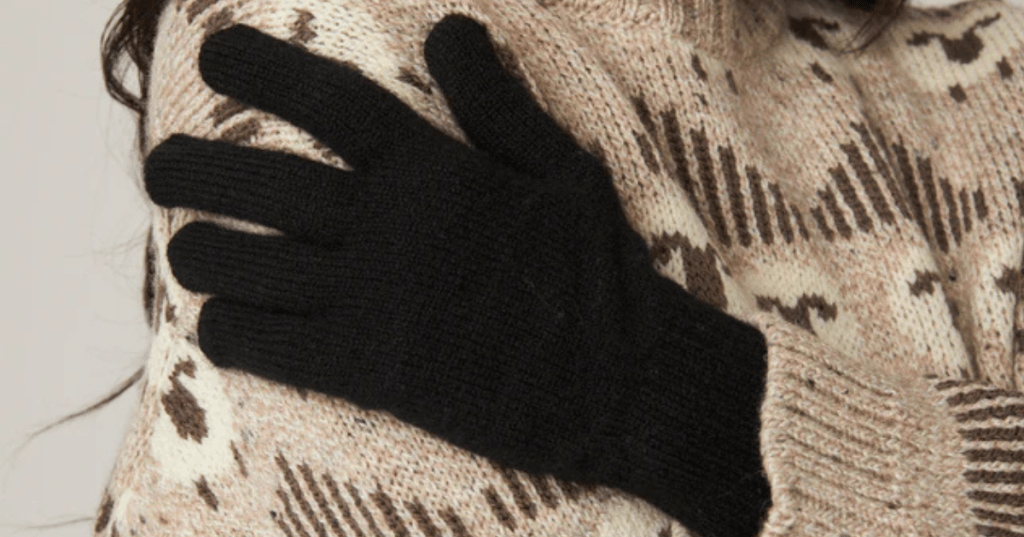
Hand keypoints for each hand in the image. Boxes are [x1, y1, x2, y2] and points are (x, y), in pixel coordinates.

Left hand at [145, 16, 769, 535]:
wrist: (620, 385)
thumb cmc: (598, 275)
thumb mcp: (567, 171)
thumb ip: (498, 103)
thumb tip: (451, 27)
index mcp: (433, 170)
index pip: (325, 100)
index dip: (259, 69)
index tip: (215, 55)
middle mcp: (388, 227)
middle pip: (253, 182)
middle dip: (187, 168)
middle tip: (163, 167)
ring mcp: (371, 301)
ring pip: (235, 265)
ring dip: (196, 253)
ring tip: (191, 247)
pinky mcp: (366, 372)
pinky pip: (259, 345)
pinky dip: (226, 329)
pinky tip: (228, 321)